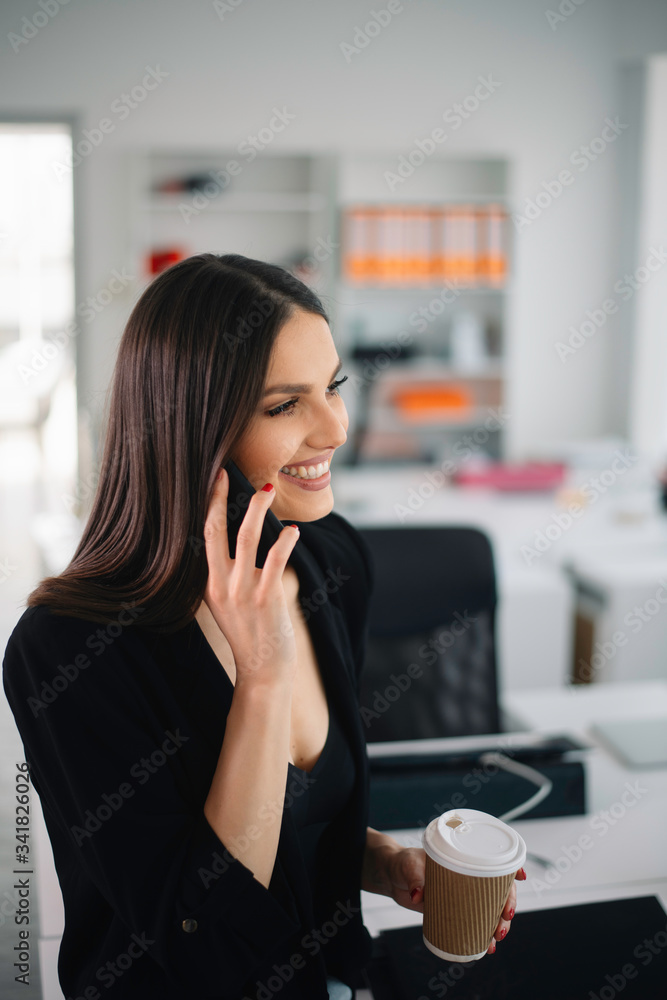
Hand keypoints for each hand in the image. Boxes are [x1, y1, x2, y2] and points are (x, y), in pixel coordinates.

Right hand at [201, 468, 299, 687]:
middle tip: (226, 470)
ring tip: (268, 490)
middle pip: (215, 530)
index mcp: (207, 583)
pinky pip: (276, 560)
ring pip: (246, 538)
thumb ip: (226, 573)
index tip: (212, 479)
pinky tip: (292, 531)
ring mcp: (242, 591)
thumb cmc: (250, 632)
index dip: (207, 505)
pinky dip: (285, 541)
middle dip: (219, 498)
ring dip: (258, 510)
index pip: (202, 535)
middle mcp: (219, 584)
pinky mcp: (266, 598)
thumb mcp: (226, 602)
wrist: (262, 670)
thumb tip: (240, 536)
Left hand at [379, 847, 526, 954]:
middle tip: (504, 920)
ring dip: (500, 925)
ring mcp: (465, 895)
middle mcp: (469, 877)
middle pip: (499, 890)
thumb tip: (419, 895)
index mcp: (463, 860)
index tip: (520, 876)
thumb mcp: (409, 865)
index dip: (511, 868)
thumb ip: (414, 877)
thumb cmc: (404, 863)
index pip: (493, 861)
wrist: (393, 877)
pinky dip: (484, 936)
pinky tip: (486, 948)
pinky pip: (476, 923)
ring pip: (492, 910)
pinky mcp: (456, 911)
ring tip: (496, 939)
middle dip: (508, 905)